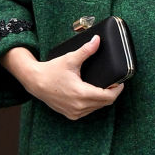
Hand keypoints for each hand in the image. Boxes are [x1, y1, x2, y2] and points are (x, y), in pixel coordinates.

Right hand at [2, 39, 122, 119]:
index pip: (108, 97)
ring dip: (103, 99)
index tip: (120, 82)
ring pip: (97, 108)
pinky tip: (93, 94)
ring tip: (104, 87)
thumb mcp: (70, 59)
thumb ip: (86, 50)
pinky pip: (88, 111)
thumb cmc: (51, 71)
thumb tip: (97, 40)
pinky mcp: (70, 115)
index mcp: (81, 94)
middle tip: (114, 83)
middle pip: (105, 103)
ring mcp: (74, 112)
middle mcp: (78, 106)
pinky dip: (93, 104)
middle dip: (112, 93)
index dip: (117, 89)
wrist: (34, 82)